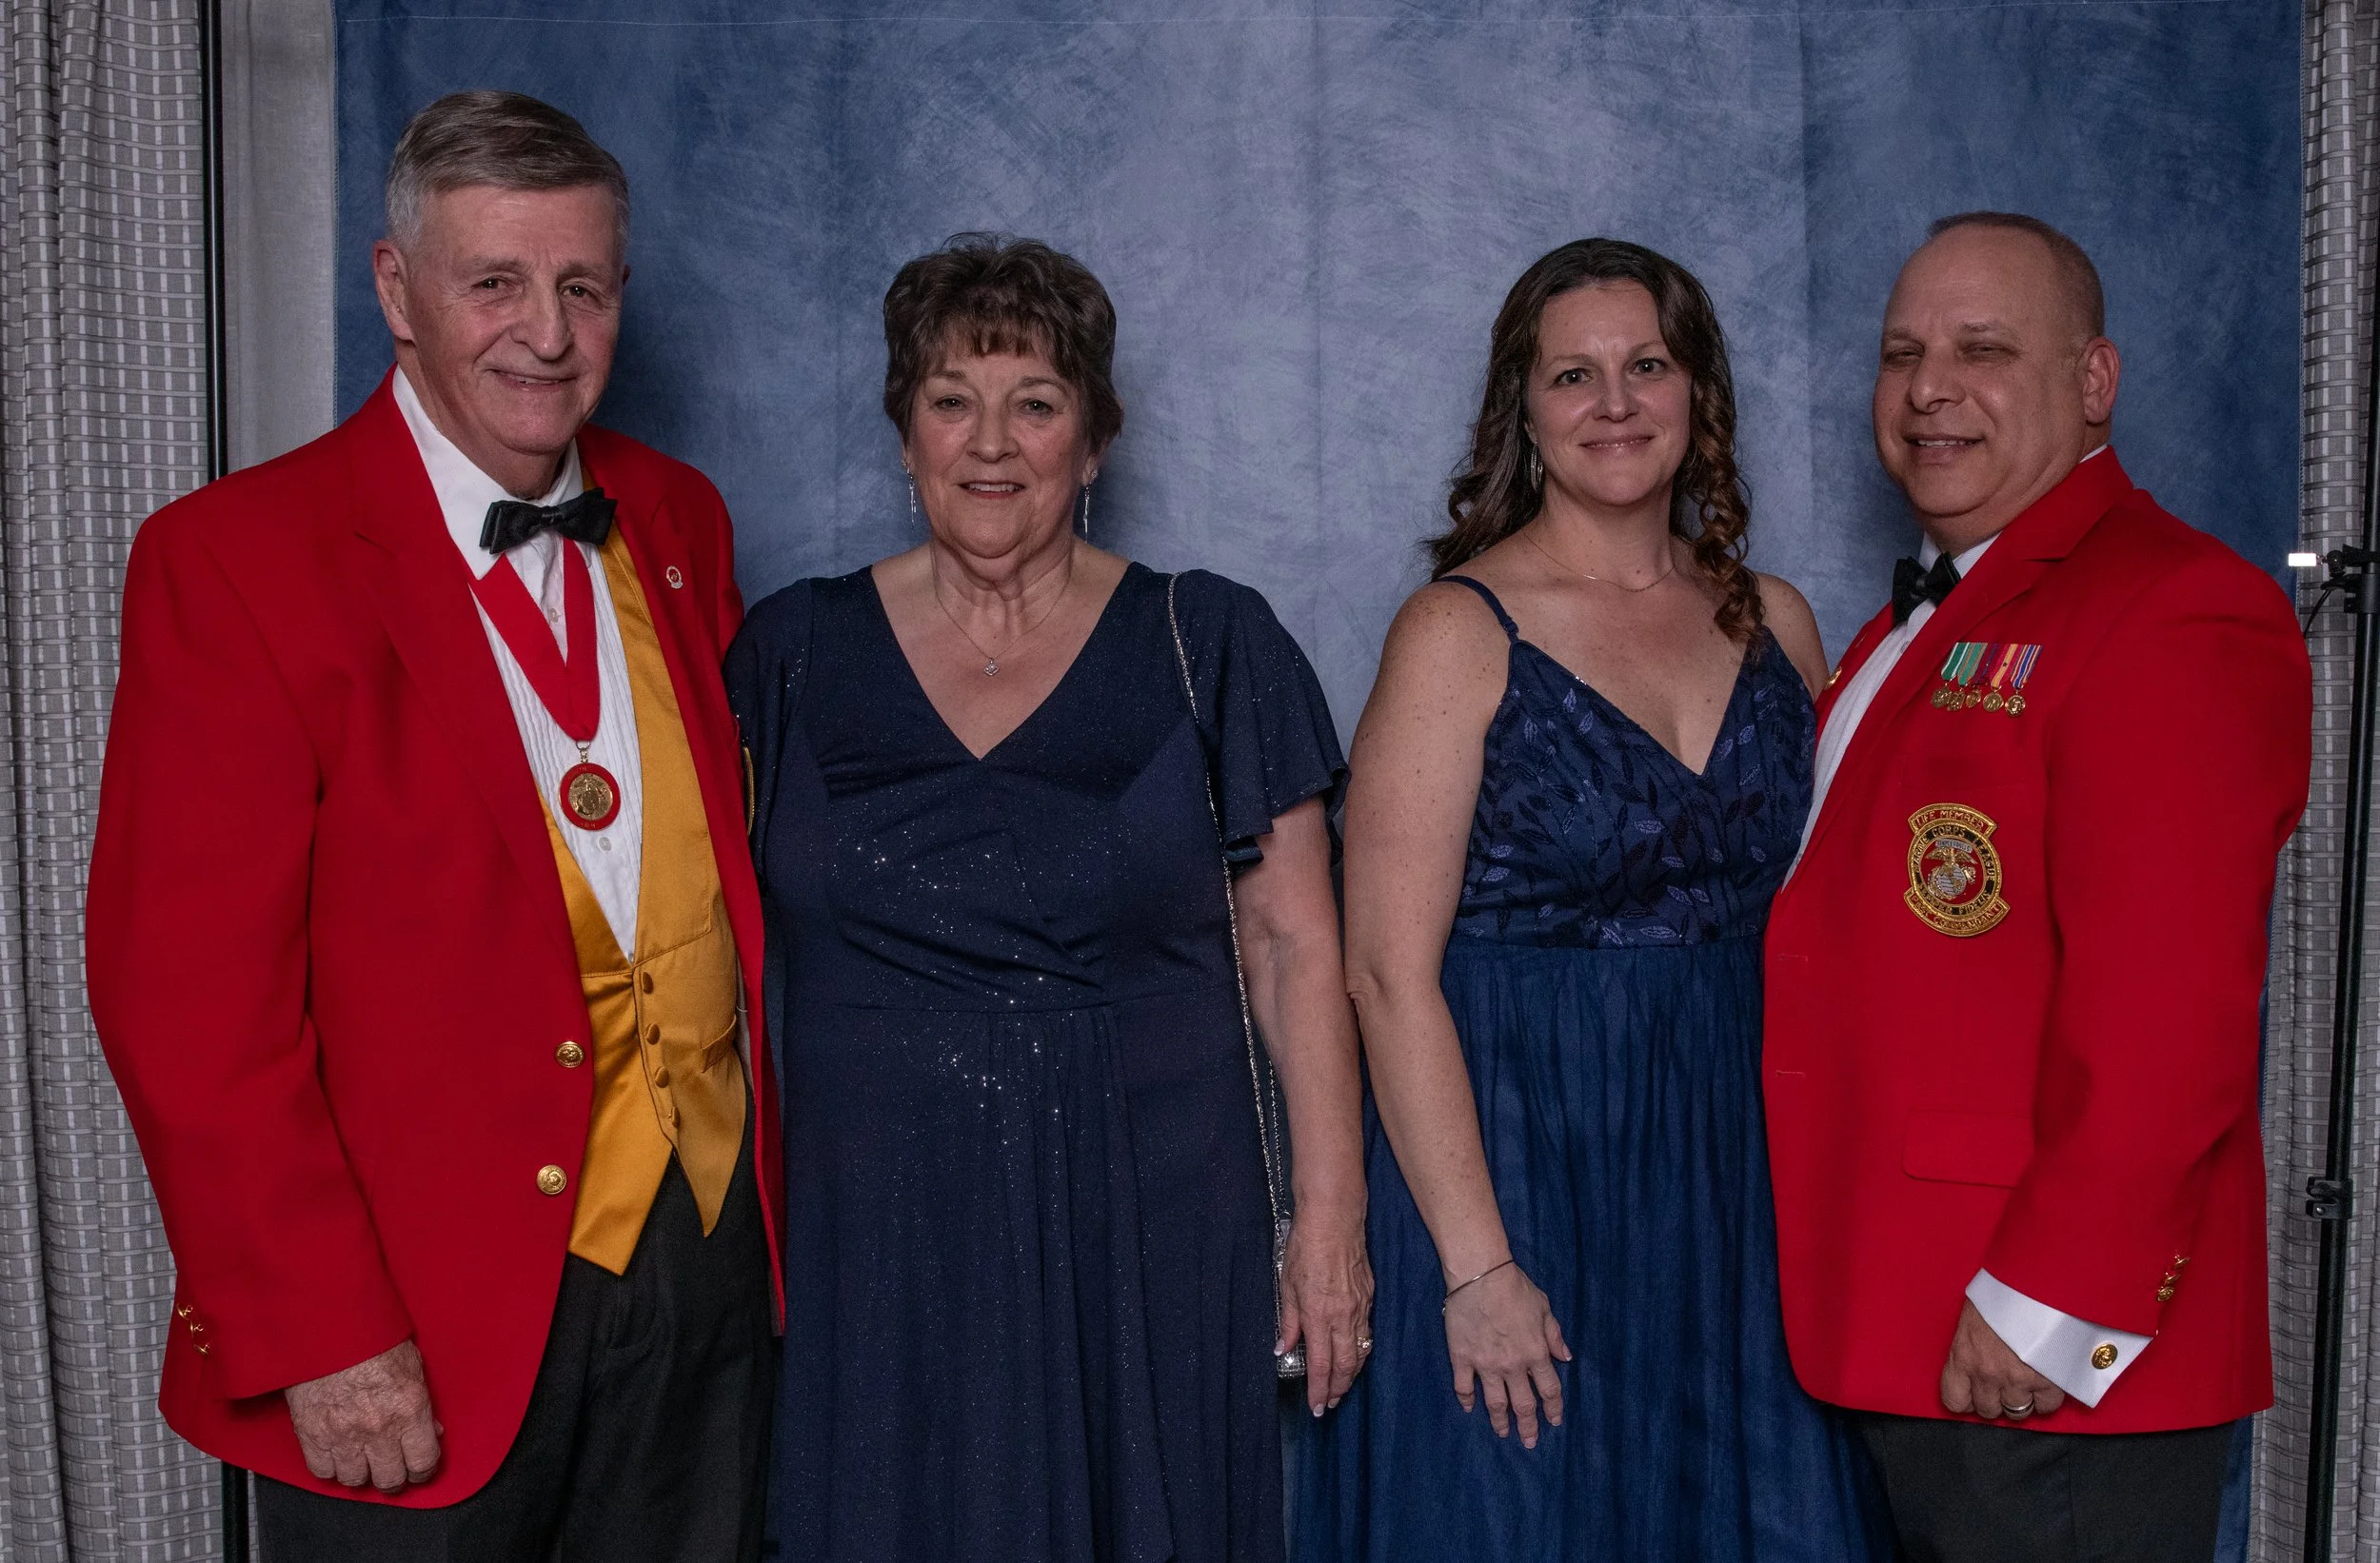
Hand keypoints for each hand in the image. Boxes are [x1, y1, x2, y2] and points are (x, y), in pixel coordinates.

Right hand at [285, 1339, 442, 1490]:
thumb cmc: (372, 1338)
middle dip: (394, 1478)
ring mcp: (343, 1434)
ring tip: (364, 1461)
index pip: (423, 1462)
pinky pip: (323, 1471)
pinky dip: (331, 1468)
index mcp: (410, 1408)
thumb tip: (432, 1431)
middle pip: (390, 1479)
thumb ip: (423, 1404)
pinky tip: (338, 1456)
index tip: (419, 1469)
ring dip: (361, 1473)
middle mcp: (379, 1428)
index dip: (423, 1471)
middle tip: (392, 1470)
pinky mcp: (311, 1435)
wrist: (327, 1326)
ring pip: (355, 1480)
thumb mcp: (413, 1365)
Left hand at [1278, 1208, 1375, 1415]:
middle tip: (1329, 1404)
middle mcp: (1342, 1317)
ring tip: (1341, 1387)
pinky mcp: (1370, 1297)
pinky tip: (1355, 1355)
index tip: (1316, 1408)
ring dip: (1351, 1374)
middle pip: (1345, 1365)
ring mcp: (1360, 1307)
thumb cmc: (1306, 1247)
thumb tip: (1283, 1348)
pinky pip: (1367, 1332)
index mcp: (1319, 1316)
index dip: (1318, 1390)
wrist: (1335, 1219)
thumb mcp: (1287, 1285)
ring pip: (1360, 1352)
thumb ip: (1289, 1321)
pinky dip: (1361, 1351)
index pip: (1320, 1365)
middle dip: (1337, 1389)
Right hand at [1443, 1263, 1569, 1447]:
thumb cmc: (1515, 1287)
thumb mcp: (1544, 1308)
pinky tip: (1469, 1408)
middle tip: (1529, 1442)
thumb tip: (1566, 1358)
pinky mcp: (1462, 1358)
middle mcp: (1513, 1365)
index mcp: (1536, 1353)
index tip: (1553, 1421)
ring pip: (1495, 1403)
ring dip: (1500, 1421)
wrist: (1481, 1276)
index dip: (1553, 1408)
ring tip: (1503, 1434)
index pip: (1549, 1390)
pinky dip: (1466, 1400)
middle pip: (1523, 1404)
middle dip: (1528, 1426)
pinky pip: (1464, 1386)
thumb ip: (1554, 1336)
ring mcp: (1486, 1365)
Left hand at [1939, 1300, 2064, 1421]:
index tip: (1973, 1393)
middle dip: (1994, 1399)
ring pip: (2016, 1412)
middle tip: (2003, 1384)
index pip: (1954, 1400)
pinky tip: (2045, 1384)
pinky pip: (2046, 1407)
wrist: (2039, 1283)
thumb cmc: (2003, 1292)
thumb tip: (1972, 1361)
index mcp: (1963, 1355)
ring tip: (2025, 1383)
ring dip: (2020, 1401)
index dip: (1965, 1399)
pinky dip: (2046, 1399)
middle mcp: (1987, 1374)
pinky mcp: (2049, 1382)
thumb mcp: (1973, 1316)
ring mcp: (2019, 1380)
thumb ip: (1970, 1346)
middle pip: (1987, 1410)